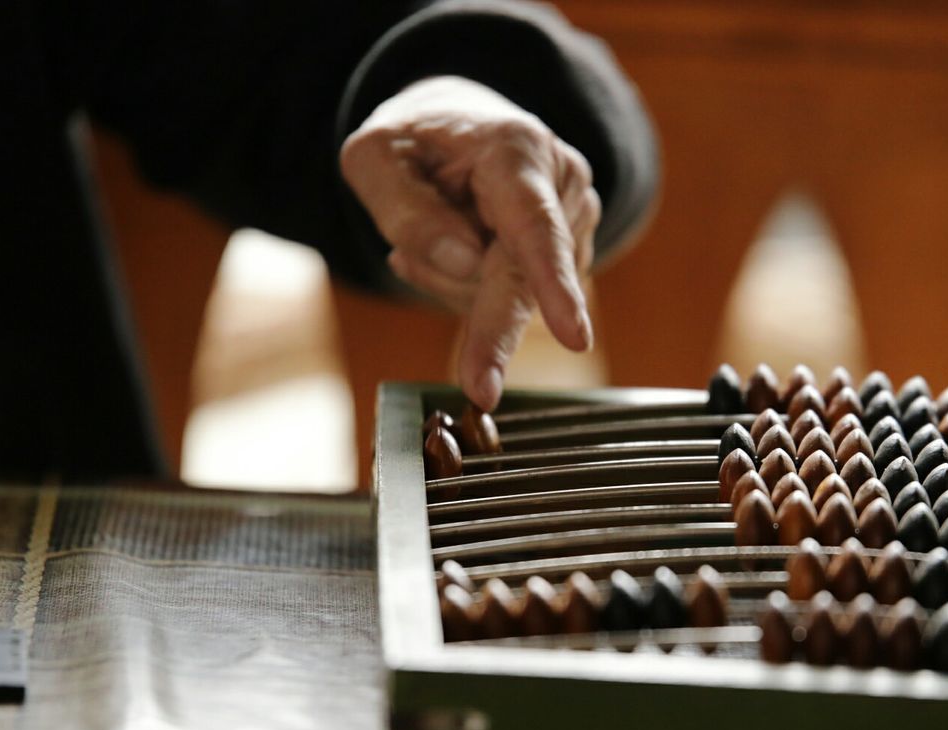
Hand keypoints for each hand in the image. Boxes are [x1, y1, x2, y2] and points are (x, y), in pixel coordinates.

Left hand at [340, 75, 600, 410]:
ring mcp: (574, 222)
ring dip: (456, 285)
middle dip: (496, 333)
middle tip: (479, 389)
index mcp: (515, 151)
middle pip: (528, 279)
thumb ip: (406, 208)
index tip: (574, 338)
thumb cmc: (414, 140)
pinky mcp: (572, 254)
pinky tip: (458, 250)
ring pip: (512, 294)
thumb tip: (463, 261)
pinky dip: (472, 287)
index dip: (555, 285)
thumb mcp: (373, 157)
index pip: (536, 225)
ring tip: (425, 239)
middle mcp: (560, 184)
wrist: (459, 123)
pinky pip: (515, 297)